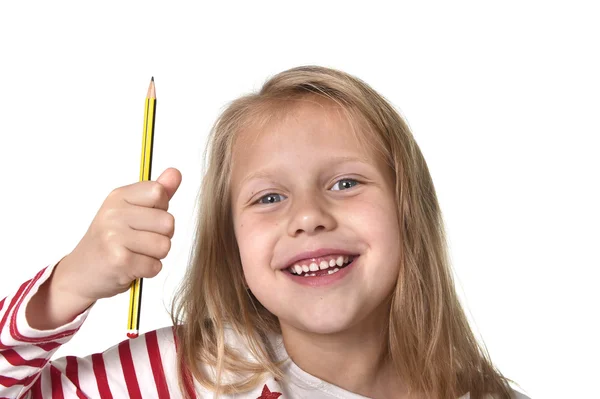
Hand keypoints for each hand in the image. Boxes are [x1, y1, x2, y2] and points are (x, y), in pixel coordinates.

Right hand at [54, 167, 181, 302]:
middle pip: (168, 222)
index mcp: (118, 196)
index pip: (159, 192)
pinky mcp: (119, 261)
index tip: (144, 219)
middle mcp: (114, 213)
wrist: (80, 273)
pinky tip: (131, 266)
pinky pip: (155, 266)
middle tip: (139, 241)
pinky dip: (148, 270)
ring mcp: (114, 236)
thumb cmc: (109, 241)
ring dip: (155, 255)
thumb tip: (176, 172)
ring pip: (164, 245)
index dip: (161, 209)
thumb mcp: (130, 211)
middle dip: (161, 236)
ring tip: (135, 253)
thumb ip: (157, 194)